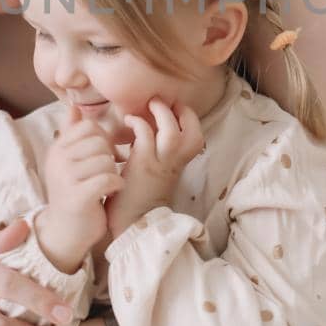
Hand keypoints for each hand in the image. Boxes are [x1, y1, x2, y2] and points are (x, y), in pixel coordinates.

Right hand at [40, 103, 125, 262]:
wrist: (66, 231)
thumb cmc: (74, 193)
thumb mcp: (68, 161)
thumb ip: (72, 134)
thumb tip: (73, 106)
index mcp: (57, 149)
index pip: (89, 127)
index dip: (104, 138)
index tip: (104, 154)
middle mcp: (58, 160)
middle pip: (99, 141)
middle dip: (110, 155)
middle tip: (107, 171)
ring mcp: (66, 178)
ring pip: (105, 159)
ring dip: (113, 172)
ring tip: (108, 183)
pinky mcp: (78, 197)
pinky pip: (108, 178)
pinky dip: (116, 184)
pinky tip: (112, 191)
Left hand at [105, 98, 203, 237]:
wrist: (132, 222)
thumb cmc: (140, 196)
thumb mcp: (157, 171)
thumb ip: (158, 152)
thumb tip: (148, 129)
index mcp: (180, 163)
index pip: (196, 135)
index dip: (187, 118)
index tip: (173, 109)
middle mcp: (175, 162)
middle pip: (192, 130)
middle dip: (181, 111)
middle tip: (163, 102)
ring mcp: (160, 163)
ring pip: (171, 130)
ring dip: (161, 113)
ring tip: (150, 104)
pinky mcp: (143, 164)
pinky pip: (144, 134)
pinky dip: (138, 122)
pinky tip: (129, 121)